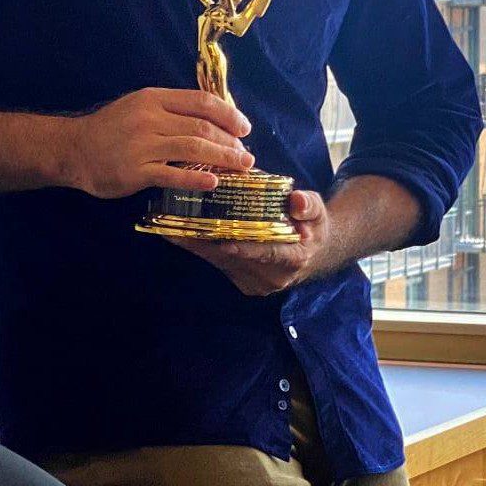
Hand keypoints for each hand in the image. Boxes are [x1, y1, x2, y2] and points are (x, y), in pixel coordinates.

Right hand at [64, 87, 254, 198]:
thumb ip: (170, 110)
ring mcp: (143, 145)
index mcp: (154, 99)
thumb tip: (211, 119)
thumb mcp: (139, 106)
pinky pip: (173, 175)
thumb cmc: (111, 128)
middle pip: (202, 128)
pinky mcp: (136, 171)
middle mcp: (150, 119)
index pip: (201, 102)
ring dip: (223, 158)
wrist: (74, 149)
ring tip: (241, 166)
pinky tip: (213, 182)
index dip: (229, 114)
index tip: (245, 128)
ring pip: (194, 149)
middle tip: (245, 154)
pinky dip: (196, 179)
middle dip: (230, 141)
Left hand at [167, 189, 343, 295]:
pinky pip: (217, 263)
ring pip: (220, 261)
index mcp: (293, 259)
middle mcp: (272, 277)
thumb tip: (297, 202)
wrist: (313, 252)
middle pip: (233, 258)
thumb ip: (309, 206)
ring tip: (168, 227)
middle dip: (204, 241)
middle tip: (175, 225)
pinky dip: (200, 247)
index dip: (245, 248)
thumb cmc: (312, 226)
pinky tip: (179, 233)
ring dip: (195, 244)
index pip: (266, 253)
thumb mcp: (317, 212)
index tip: (224, 241)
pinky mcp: (241, 281)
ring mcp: (255, 283)